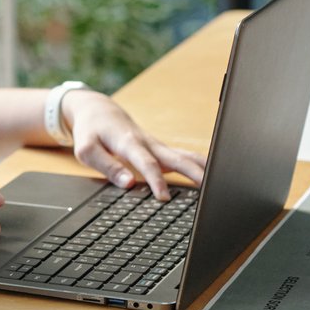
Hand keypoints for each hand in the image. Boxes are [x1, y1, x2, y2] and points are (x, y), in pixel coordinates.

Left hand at [62, 89, 206, 199]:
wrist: (100, 111)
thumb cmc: (92, 131)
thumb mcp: (87, 150)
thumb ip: (106, 166)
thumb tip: (128, 183)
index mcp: (129, 143)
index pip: (146, 163)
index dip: (156, 180)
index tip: (164, 198)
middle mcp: (148, 143)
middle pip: (176, 158)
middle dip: (194, 173)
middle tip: (211, 190)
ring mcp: (158, 147)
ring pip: (186, 156)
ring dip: (204, 168)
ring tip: (223, 186)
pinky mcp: (162, 151)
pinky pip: (185, 158)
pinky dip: (201, 166)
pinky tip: (214, 177)